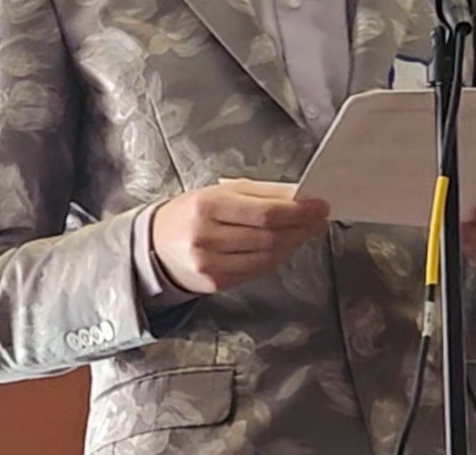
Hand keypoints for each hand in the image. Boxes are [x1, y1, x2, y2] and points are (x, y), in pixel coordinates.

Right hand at [151, 179, 329, 294]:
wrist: (155, 244)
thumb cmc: (191, 212)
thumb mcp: (219, 192)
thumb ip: (259, 193)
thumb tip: (297, 196)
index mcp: (208, 206)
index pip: (264, 213)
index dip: (298, 212)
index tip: (319, 206)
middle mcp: (207, 237)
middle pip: (269, 237)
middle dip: (301, 227)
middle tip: (319, 218)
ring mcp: (211, 265)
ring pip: (267, 258)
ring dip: (293, 244)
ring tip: (305, 231)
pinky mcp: (215, 284)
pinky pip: (256, 272)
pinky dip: (276, 259)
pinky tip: (284, 247)